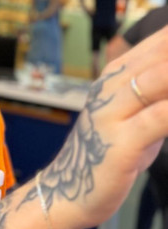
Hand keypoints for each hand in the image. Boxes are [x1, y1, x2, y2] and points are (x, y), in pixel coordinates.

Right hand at [40, 26, 167, 228]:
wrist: (69, 188)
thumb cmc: (109, 149)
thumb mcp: (135, 111)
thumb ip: (159, 87)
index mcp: (117, 72)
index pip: (161, 40)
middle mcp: (112, 84)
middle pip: (163, 53)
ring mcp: (113, 111)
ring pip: (161, 78)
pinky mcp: (121, 142)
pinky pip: (159, 117)